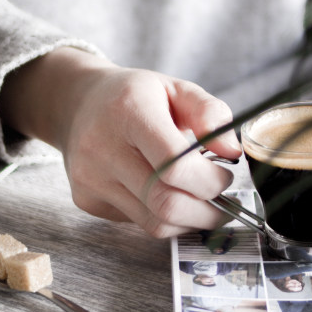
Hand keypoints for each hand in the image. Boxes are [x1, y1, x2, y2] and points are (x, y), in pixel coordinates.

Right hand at [0, 49, 241, 236]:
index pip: (174, 165)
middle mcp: (101, 147)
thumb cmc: (135, 96)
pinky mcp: (86, 200)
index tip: (224, 175)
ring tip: (202, 204)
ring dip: (189, 221)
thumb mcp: (177, 88)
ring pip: (154, 223)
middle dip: (207, 211)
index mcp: (128, 111)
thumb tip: (232, 153)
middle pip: (165, 202)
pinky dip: (163, 218)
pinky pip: (137, 223)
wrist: (79, 104)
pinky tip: (167, 196)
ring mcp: (90, 178)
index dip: (209, 180)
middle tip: (223, 203)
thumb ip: (211, 114)